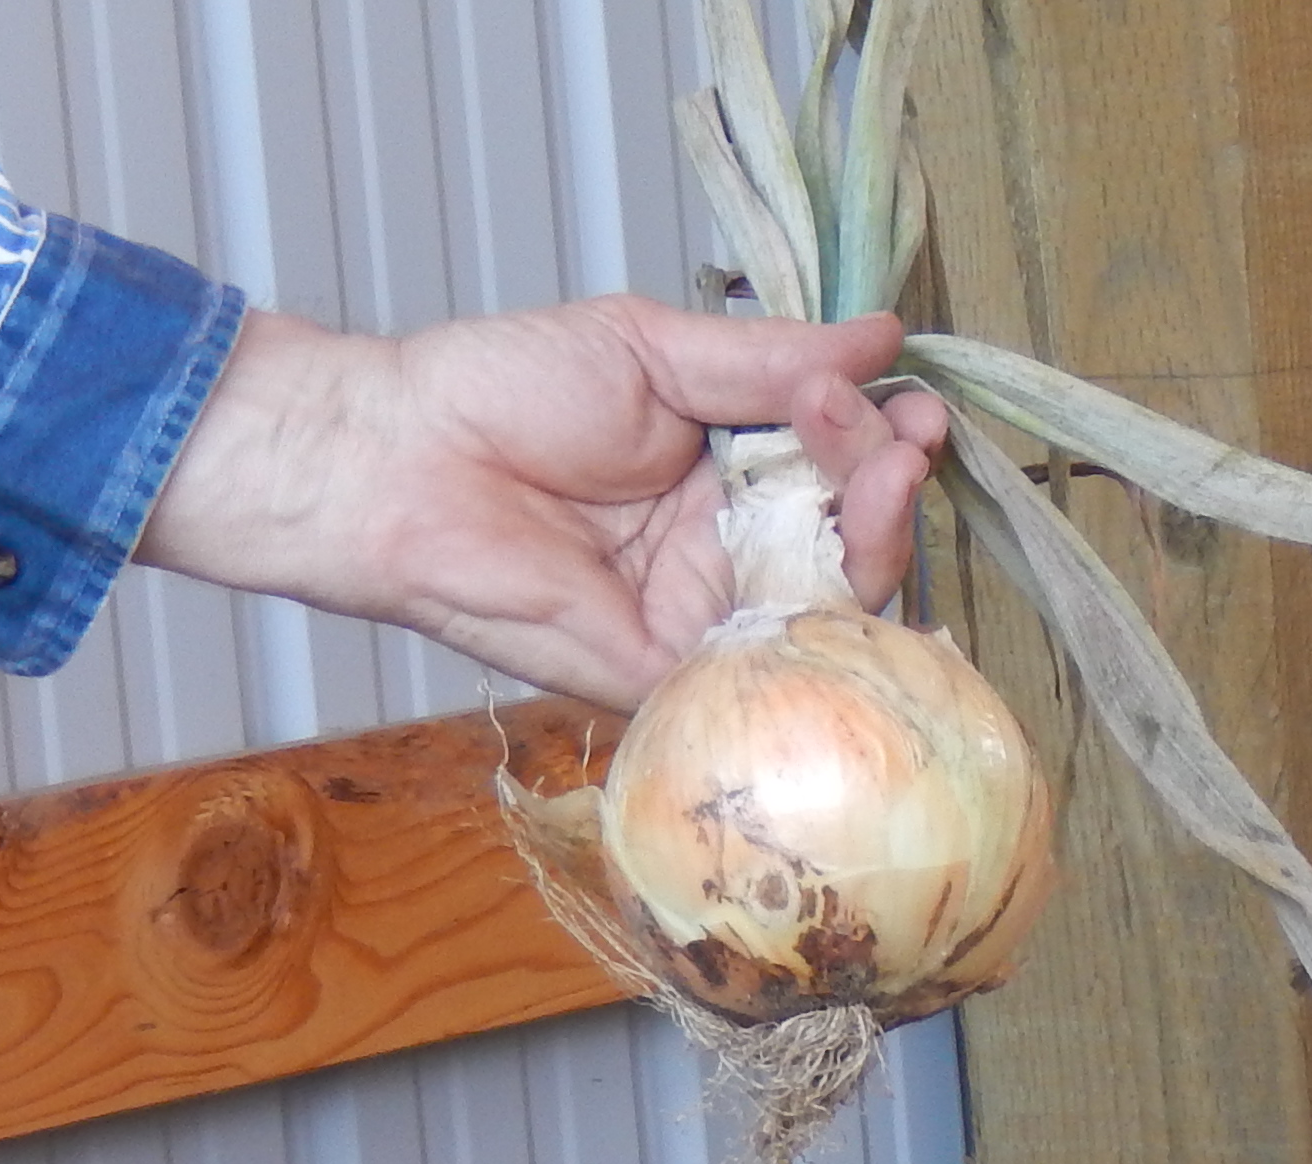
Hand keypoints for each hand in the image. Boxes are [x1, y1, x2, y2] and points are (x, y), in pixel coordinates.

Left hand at [133, 297, 951, 707]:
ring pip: (832, 604)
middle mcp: (726, 552)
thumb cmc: (500, 393)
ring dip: (877, 537)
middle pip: (850, 539)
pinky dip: (827, 621)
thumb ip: (766, 357)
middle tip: (898, 434)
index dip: (882, 436)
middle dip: (889, 482)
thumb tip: (879, 337)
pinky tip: (846, 556)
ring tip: (884, 472)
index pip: (835, 466)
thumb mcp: (650, 351)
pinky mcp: (682, 677)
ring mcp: (709, 620)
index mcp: (721, 473)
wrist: (403, 461)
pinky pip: (777, 671)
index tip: (909, 396)